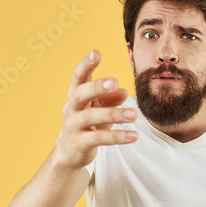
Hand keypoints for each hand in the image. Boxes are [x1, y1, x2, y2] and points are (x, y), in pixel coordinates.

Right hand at [52, 50, 137, 168]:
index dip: (86, 65)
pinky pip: (98, 138)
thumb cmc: (88, 124)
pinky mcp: (79, 143)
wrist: (71, 153)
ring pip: (91, 117)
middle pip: (80, 94)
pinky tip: (133, 135)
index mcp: (76, 95)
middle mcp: (71, 108)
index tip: (96, 53)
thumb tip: (124, 92)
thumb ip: (110, 99)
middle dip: (96, 87)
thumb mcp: (100, 109)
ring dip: (114, 114)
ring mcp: (73, 126)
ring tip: (134, 114)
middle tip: (114, 81)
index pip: (78, 77)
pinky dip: (117, 136)